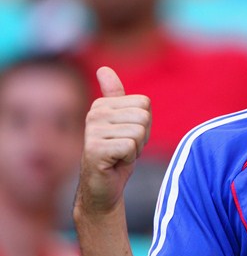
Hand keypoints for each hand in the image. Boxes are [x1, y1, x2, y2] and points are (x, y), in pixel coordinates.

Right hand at [76, 66, 151, 215]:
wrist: (103, 187)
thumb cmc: (118, 154)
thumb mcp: (123, 122)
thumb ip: (116, 96)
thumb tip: (103, 69)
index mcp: (103, 104)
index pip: (144, 103)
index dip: (145, 123)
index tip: (129, 136)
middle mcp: (94, 113)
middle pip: (143, 116)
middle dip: (142, 136)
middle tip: (126, 148)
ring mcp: (92, 131)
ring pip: (138, 131)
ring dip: (136, 148)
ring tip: (120, 155)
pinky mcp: (94, 149)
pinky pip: (130, 147)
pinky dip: (129, 159)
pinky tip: (115, 163)